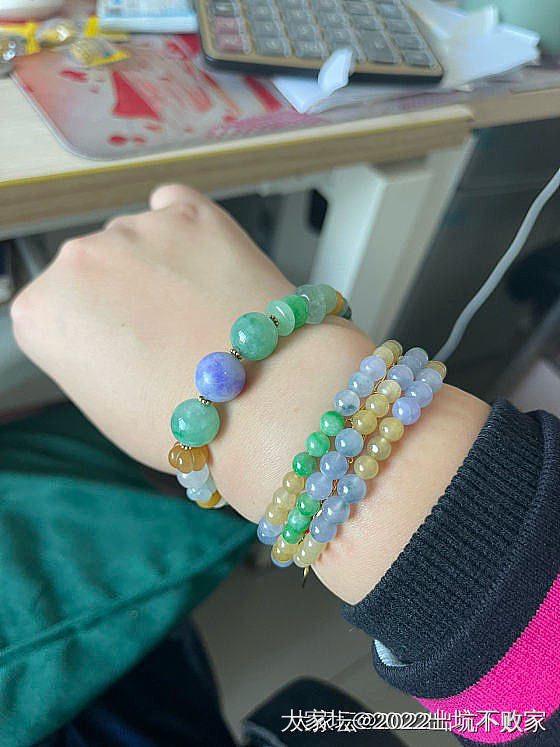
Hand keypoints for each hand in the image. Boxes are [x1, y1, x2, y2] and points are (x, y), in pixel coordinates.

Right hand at [11, 184, 488, 602]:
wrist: (265, 401)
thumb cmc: (186, 422)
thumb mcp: (105, 401)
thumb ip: (87, 349)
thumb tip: (110, 322)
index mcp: (40, 313)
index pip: (53, 311)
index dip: (93, 336)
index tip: (121, 355)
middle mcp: (76, 258)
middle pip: (92, 270)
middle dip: (121, 296)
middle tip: (165, 334)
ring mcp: (136, 228)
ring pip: (136, 240)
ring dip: (157, 265)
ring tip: (200, 308)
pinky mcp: (192, 211)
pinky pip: (174, 206)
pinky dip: (185, 228)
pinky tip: (204, 262)